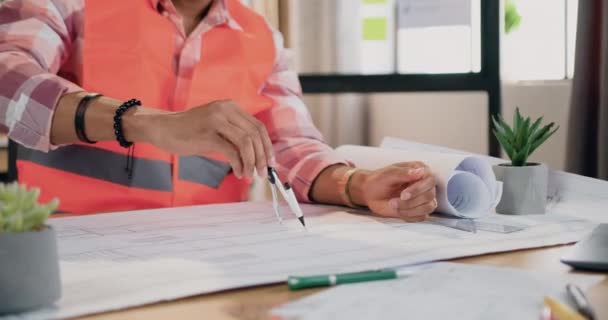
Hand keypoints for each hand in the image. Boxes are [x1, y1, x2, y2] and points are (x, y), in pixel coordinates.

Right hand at [137, 100, 274, 178]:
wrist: (163, 128)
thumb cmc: (190, 131)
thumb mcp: (217, 127)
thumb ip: (235, 134)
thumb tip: (257, 155)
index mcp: (231, 107)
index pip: (258, 127)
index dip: (267, 146)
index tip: (269, 162)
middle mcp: (226, 110)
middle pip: (255, 134)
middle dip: (262, 156)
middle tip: (262, 172)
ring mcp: (217, 121)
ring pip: (246, 142)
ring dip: (252, 162)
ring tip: (251, 175)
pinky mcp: (207, 134)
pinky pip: (231, 151)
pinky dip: (239, 164)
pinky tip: (239, 172)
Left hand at [350, 162, 437, 221]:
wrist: (370, 193)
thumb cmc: (379, 180)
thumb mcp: (387, 174)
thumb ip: (403, 172)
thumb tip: (420, 172)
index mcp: (420, 169)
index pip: (430, 179)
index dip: (418, 189)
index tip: (403, 195)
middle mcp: (425, 183)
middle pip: (429, 195)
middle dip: (410, 202)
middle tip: (392, 202)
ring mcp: (424, 197)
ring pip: (428, 207)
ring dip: (409, 209)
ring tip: (392, 205)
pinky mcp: (420, 209)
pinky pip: (422, 216)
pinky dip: (409, 215)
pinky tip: (397, 210)